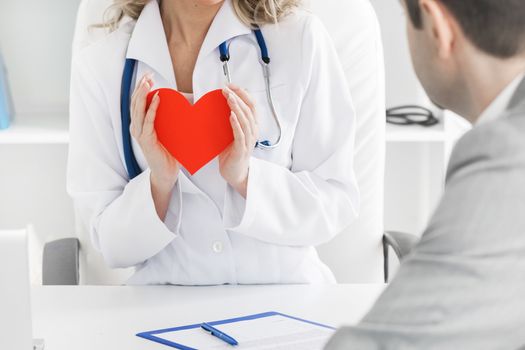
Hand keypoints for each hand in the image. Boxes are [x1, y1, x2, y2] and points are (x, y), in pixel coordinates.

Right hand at [130, 74, 179, 191]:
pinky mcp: (146, 141)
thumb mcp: (170, 132)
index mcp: (140, 125)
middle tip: (148, 75)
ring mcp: (140, 135)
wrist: (167, 173)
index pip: (137, 102)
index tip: (148, 76)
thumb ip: (173, 118)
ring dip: (143, 94)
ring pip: (138, 110)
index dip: (141, 88)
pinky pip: (148, 122)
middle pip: (135, 103)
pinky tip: (157, 98)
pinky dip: (152, 109)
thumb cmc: (169, 153)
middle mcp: (137, 128)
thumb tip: (189, 102)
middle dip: (141, 87)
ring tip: (149, 83)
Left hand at [219, 84, 258, 197]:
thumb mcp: (230, 134)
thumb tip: (217, 106)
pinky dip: (236, 124)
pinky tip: (231, 115)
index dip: (242, 93)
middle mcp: (252, 132)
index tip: (231, 85)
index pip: (251, 105)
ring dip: (237, 107)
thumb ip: (228, 121)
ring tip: (229, 97)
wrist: (235, 174)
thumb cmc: (232, 155)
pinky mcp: (241, 150)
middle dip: (239, 96)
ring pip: (246, 120)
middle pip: (250, 110)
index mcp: (251, 127)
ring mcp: (248, 141)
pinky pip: (240, 135)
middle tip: (227, 88)